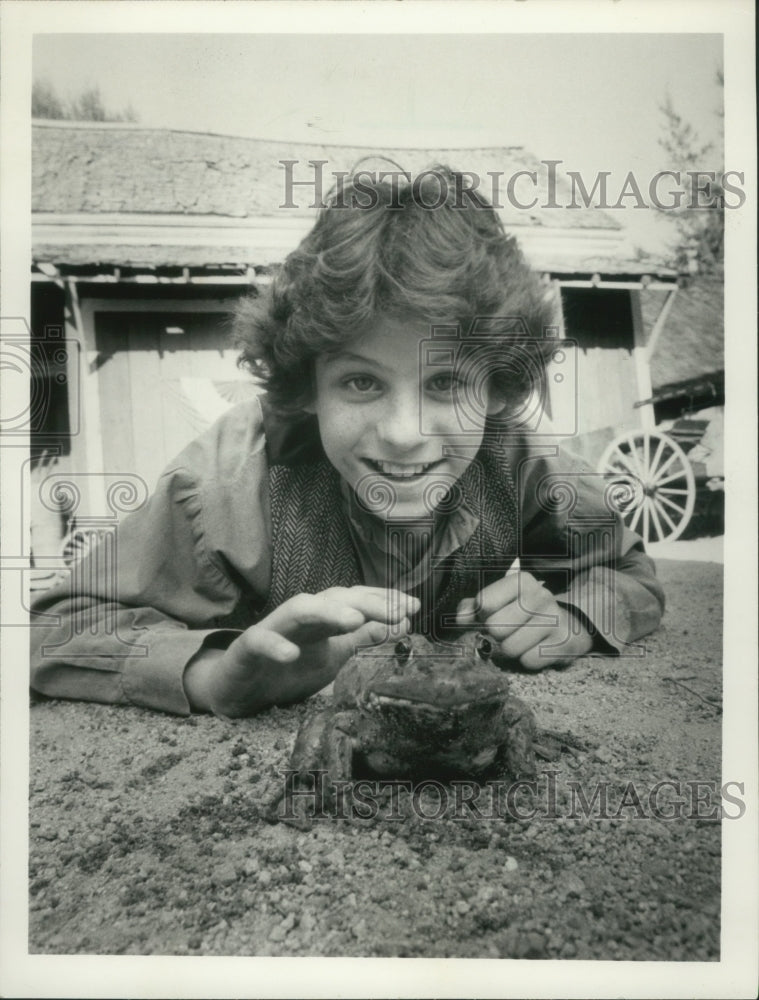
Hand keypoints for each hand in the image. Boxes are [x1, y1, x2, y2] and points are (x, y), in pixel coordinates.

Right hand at [184, 586, 419, 716]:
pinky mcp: (245, 649)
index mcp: (322, 618)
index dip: (383, 600)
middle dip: (365, 602)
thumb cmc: (287, 668)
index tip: (414, 606)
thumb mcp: (335, 655)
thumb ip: (364, 638)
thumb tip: (403, 622)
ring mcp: (272, 629)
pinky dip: (275, 645)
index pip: (355, 599)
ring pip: (298, 610)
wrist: (237, 688)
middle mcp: (299, 617)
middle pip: (333, 598)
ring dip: (326, 612)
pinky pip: (259, 642)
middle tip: (396, 611)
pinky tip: (291, 655)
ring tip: (353, 620)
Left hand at [455, 571, 591, 670]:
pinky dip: (527, 660)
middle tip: (506, 630)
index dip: (481, 615)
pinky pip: (529, 661)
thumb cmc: (523, 612)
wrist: (567, 624)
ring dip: (511, 649)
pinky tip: (535, 649)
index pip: (485, 602)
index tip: (490, 615)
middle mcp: (541, 596)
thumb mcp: (500, 601)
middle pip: (496, 628)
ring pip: (510, 648)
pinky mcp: (564, 644)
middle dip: (496, 634)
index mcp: (522, 581)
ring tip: (521, 640)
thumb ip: (474, 607)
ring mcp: (556, 620)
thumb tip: (460, 619)